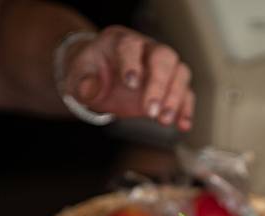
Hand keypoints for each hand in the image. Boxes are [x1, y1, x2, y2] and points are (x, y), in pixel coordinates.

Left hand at [63, 26, 193, 129]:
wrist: (101, 79)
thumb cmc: (91, 74)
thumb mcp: (78, 77)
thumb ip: (83, 83)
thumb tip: (89, 89)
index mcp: (121, 41)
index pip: (131, 46)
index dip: (132, 64)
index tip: (131, 84)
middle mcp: (147, 49)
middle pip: (163, 58)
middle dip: (159, 85)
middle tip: (151, 111)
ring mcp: (162, 66)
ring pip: (179, 73)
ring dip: (175, 99)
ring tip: (164, 120)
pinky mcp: (171, 85)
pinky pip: (185, 93)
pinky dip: (185, 109)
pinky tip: (182, 125)